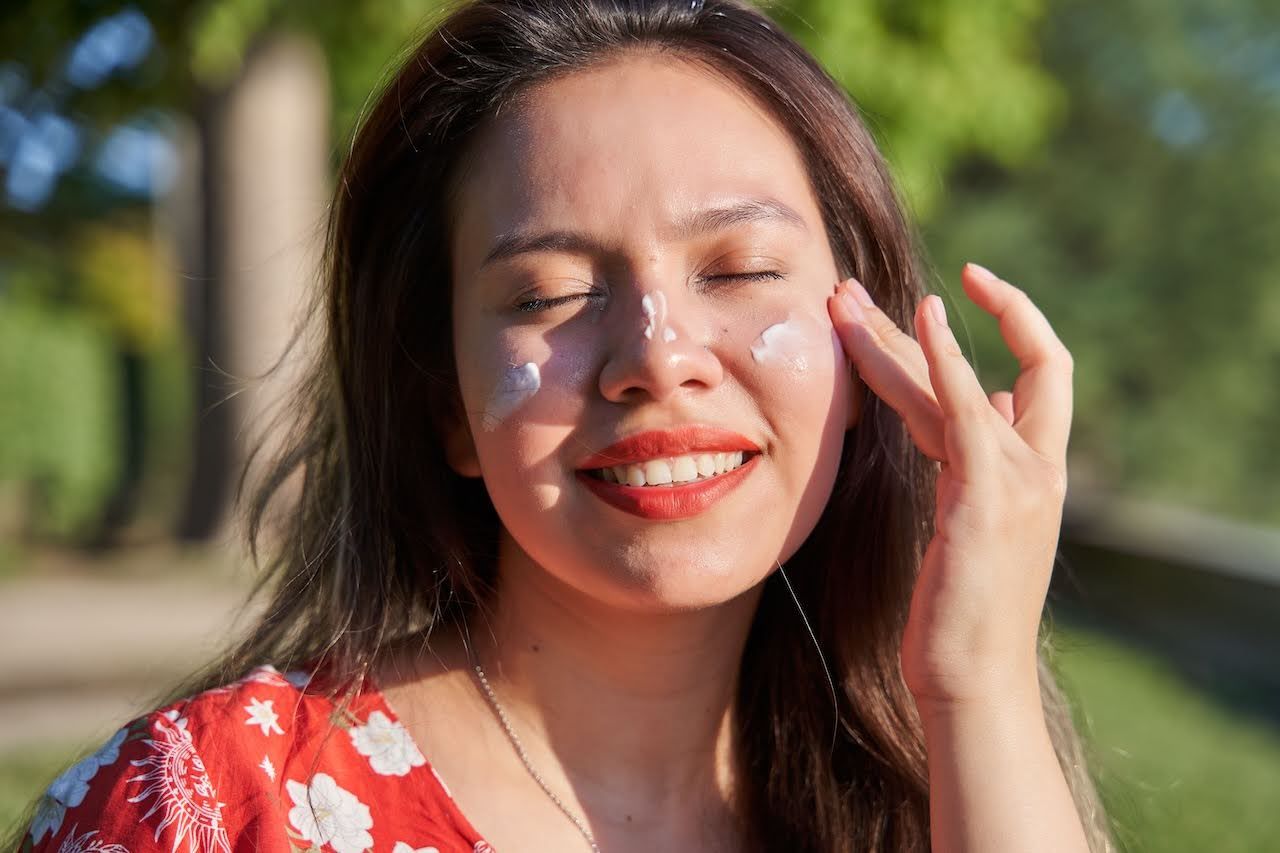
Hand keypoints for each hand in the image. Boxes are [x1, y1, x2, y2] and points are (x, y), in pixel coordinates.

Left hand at [827, 263, 1073, 709]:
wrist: (974, 680)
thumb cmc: (962, 616)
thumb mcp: (971, 529)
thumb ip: (974, 464)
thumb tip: (976, 409)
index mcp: (1032, 472)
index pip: (1036, 373)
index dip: (1005, 324)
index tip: (938, 299)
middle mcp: (1035, 465)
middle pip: (979, 364)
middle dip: (909, 324)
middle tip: (845, 291)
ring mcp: (1019, 477)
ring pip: (949, 381)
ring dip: (891, 334)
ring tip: (840, 298)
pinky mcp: (989, 495)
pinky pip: (963, 408)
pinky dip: (946, 357)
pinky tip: (925, 315)